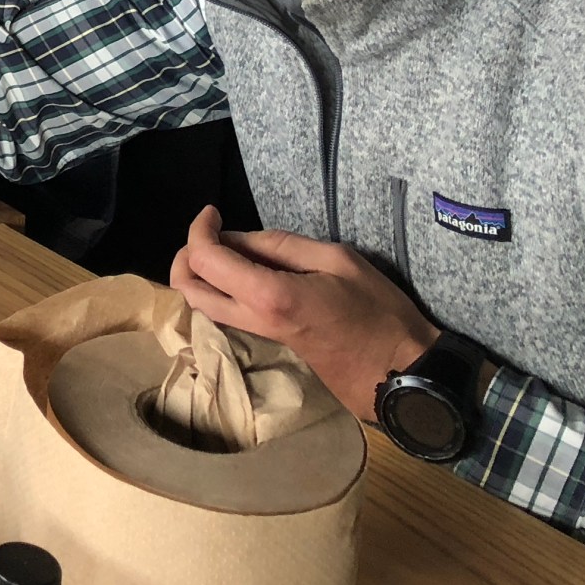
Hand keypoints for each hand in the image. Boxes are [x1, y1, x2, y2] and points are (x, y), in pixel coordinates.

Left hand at [170, 205, 440, 424]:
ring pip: (204, 306)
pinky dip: (219, 288)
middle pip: (189, 289)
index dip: (199, 230)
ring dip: (199, 275)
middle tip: (208, 232)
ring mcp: (259, 335)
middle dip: (185, 255)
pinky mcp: (269, 342)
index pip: (206, 259)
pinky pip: (227, 313)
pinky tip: (244, 269)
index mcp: (268, 295)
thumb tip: (239, 239)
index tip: (213, 212)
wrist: (399, 372)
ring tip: (224, 246)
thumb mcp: (337, 260)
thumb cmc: (378, 313)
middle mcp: (252, 319)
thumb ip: (282, 245)